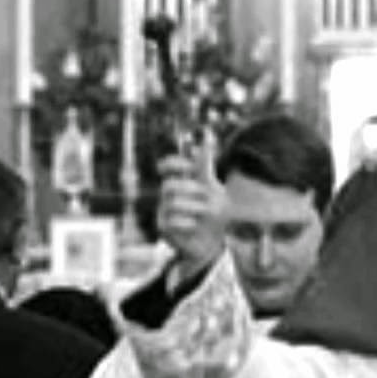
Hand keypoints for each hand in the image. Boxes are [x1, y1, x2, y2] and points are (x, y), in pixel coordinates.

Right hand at [156, 156, 224, 284]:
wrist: (212, 241)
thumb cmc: (213, 213)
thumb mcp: (214, 188)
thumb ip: (206, 167)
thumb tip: (206, 136)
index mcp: (180, 181)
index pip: (168, 166)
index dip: (174, 164)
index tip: (189, 167)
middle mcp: (168, 195)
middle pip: (169, 185)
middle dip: (191, 190)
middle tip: (207, 195)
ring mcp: (163, 211)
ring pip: (173, 203)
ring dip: (194, 207)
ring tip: (205, 213)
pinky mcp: (162, 228)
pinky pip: (172, 221)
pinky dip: (188, 223)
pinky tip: (195, 225)